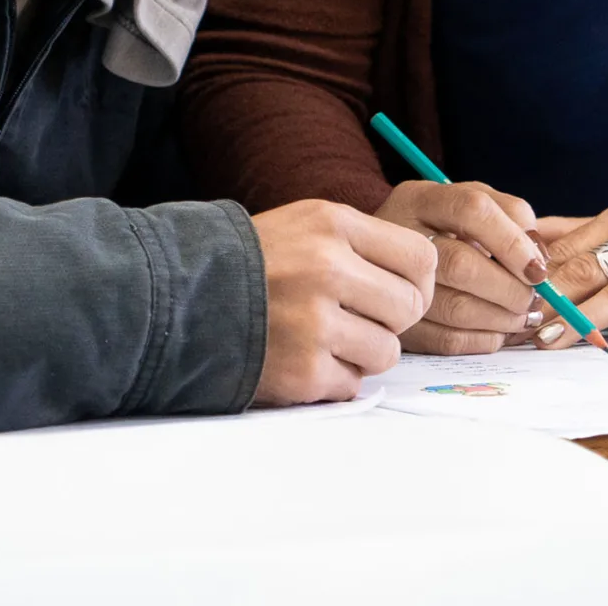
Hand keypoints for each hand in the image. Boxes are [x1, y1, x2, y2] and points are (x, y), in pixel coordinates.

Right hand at [248, 199, 437, 405]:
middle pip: (409, 308)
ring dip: (362, 352)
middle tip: (356, 318)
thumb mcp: (307, 225)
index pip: (421, 258)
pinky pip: (352, 383)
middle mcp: (327, 268)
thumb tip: (427, 279)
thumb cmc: (255, 263)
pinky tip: (300, 357)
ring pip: (387, 351)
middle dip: (389, 320)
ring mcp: (314, 322)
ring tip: (324, 338)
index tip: (396, 291)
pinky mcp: (303, 371)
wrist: (179, 298)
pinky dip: (331, 378)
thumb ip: (364, 244)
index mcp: (333, 224)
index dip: (416, 282)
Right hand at [374, 179, 548, 353]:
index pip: (472, 209)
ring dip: (503, 318)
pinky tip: (498, 332)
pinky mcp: (396, 325)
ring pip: (456, 308)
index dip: (512, 241)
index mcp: (420, 199)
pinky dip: (484, 340)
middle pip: (461, 264)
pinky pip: (447, 340)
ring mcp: (390, 284)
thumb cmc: (443, 230)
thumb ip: (509, 214)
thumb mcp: (469, 206)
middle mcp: (398, 236)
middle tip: (534, 298)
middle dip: (510, 288)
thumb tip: (538, 255)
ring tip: (523, 315)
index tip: (538, 267)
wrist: (384, 263)